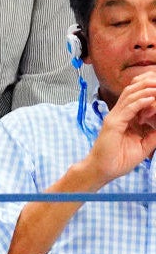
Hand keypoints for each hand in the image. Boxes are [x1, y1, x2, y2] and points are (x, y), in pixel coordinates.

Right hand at [85, 72, 155, 186]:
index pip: (135, 98)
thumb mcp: (143, 147)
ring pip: (130, 96)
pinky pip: (128, 108)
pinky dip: (140, 102)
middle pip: (131, 92)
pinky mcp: (113, 123)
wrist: (102, 170)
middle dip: (146, 84)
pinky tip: (150, 98)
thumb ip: (153, 135)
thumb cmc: (119, 160)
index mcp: (124, 118)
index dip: (147, 90)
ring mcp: (114, 117)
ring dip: (145, 89)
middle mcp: (118, 113)